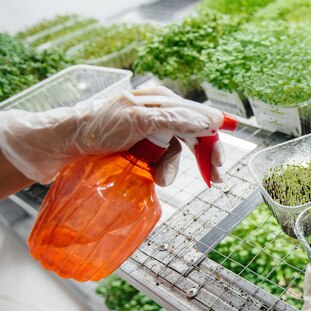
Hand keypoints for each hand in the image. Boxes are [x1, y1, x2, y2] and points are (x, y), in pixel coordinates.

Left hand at [0, 87, 217, 185]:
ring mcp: (147, 134)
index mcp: (159, 100)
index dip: (212, 139)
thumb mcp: (137, 120)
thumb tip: (206, 122)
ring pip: (174, 152)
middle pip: (191, 136)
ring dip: (172, 168)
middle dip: (203, 157)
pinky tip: (155, 179)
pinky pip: (159, 162)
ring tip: (162, 181)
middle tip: (214, 178)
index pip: (197, 117)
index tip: (220, 161)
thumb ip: (173, 119)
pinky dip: (160, 171)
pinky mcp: (138, 150)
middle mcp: (156, 115)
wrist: (60, 146)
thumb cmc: (95, 127)